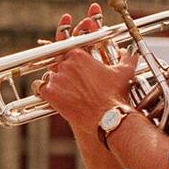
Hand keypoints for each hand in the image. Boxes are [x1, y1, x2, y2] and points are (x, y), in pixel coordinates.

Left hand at [33, 3, 136, 130]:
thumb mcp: (124, 72)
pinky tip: (53, 96)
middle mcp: (65, 64)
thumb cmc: (115, 95)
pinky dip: (45, 91)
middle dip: (65, 71)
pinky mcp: (49, 93)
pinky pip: (40, 88)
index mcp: (79, 55)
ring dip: (56, 82)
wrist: (106, 117)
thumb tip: (128, 52)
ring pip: (50, 75)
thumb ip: (127, 57)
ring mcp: (56, 78)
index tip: (74, 67)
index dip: (71, 60)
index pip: (69, 51)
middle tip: (71, 81)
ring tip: (66, 91)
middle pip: (58, 63)